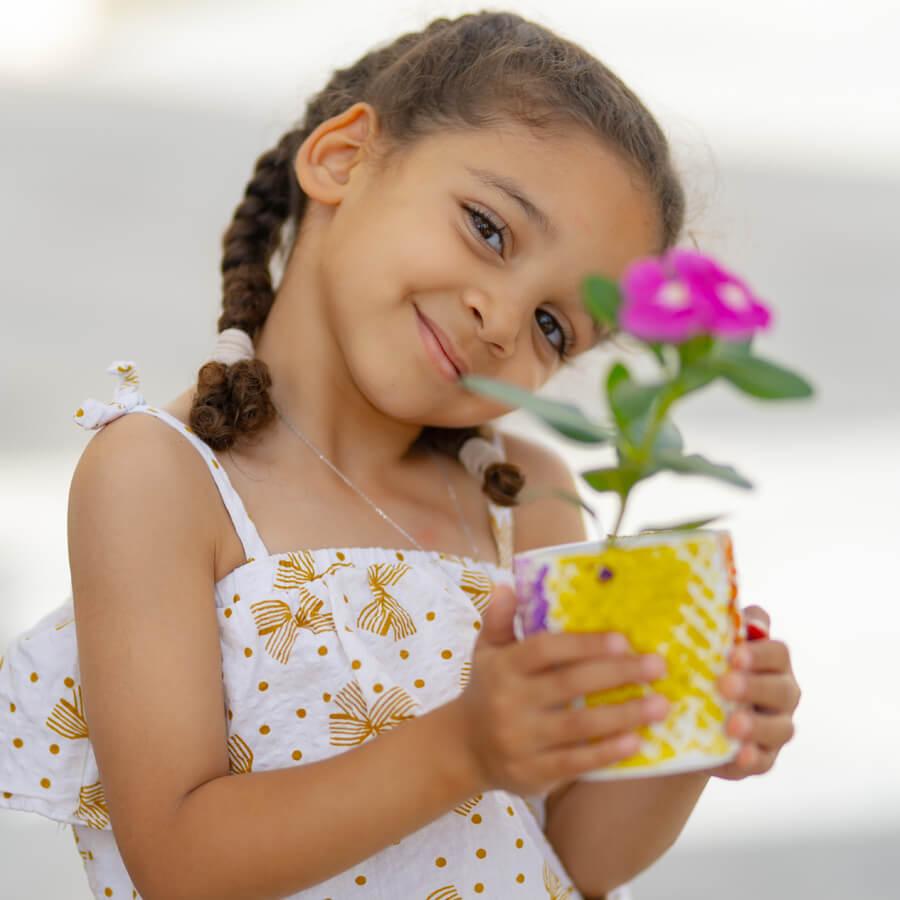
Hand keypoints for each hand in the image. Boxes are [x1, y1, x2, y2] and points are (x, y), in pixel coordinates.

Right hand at [454, 584, 668, 796]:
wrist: (463, 749)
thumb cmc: (488, 689)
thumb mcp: (488, 651)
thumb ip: (500, 619)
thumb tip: (507, 584)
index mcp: (503, 667)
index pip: (545, 650)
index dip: (584, 644)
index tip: (623, 640)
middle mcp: (510, 702)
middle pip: (570, 684)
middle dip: (618, 674)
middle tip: (658, 666)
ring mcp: (521, 740)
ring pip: (579, 725)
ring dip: (624, 715)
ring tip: (661, 705)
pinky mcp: (533, 773)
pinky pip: (576, 762)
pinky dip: (607, 752)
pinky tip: (637, 741)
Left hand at [709, 605, 800, 779]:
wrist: (686, 716)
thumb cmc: (703, 666)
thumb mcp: (707, 644)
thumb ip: (722, 624)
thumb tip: (731, 612)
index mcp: (771, 662)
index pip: (778, 652)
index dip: (759, 653)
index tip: (734, 654)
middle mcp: (781, 694)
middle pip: (782, 690)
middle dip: (755, 687)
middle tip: (725, 685)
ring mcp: (775, 727)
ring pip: (779, 728)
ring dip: (756, 726)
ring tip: (732, 725)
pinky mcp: (762, 758)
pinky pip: (763, 761)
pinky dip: (751, 759)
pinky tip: (737, 756)